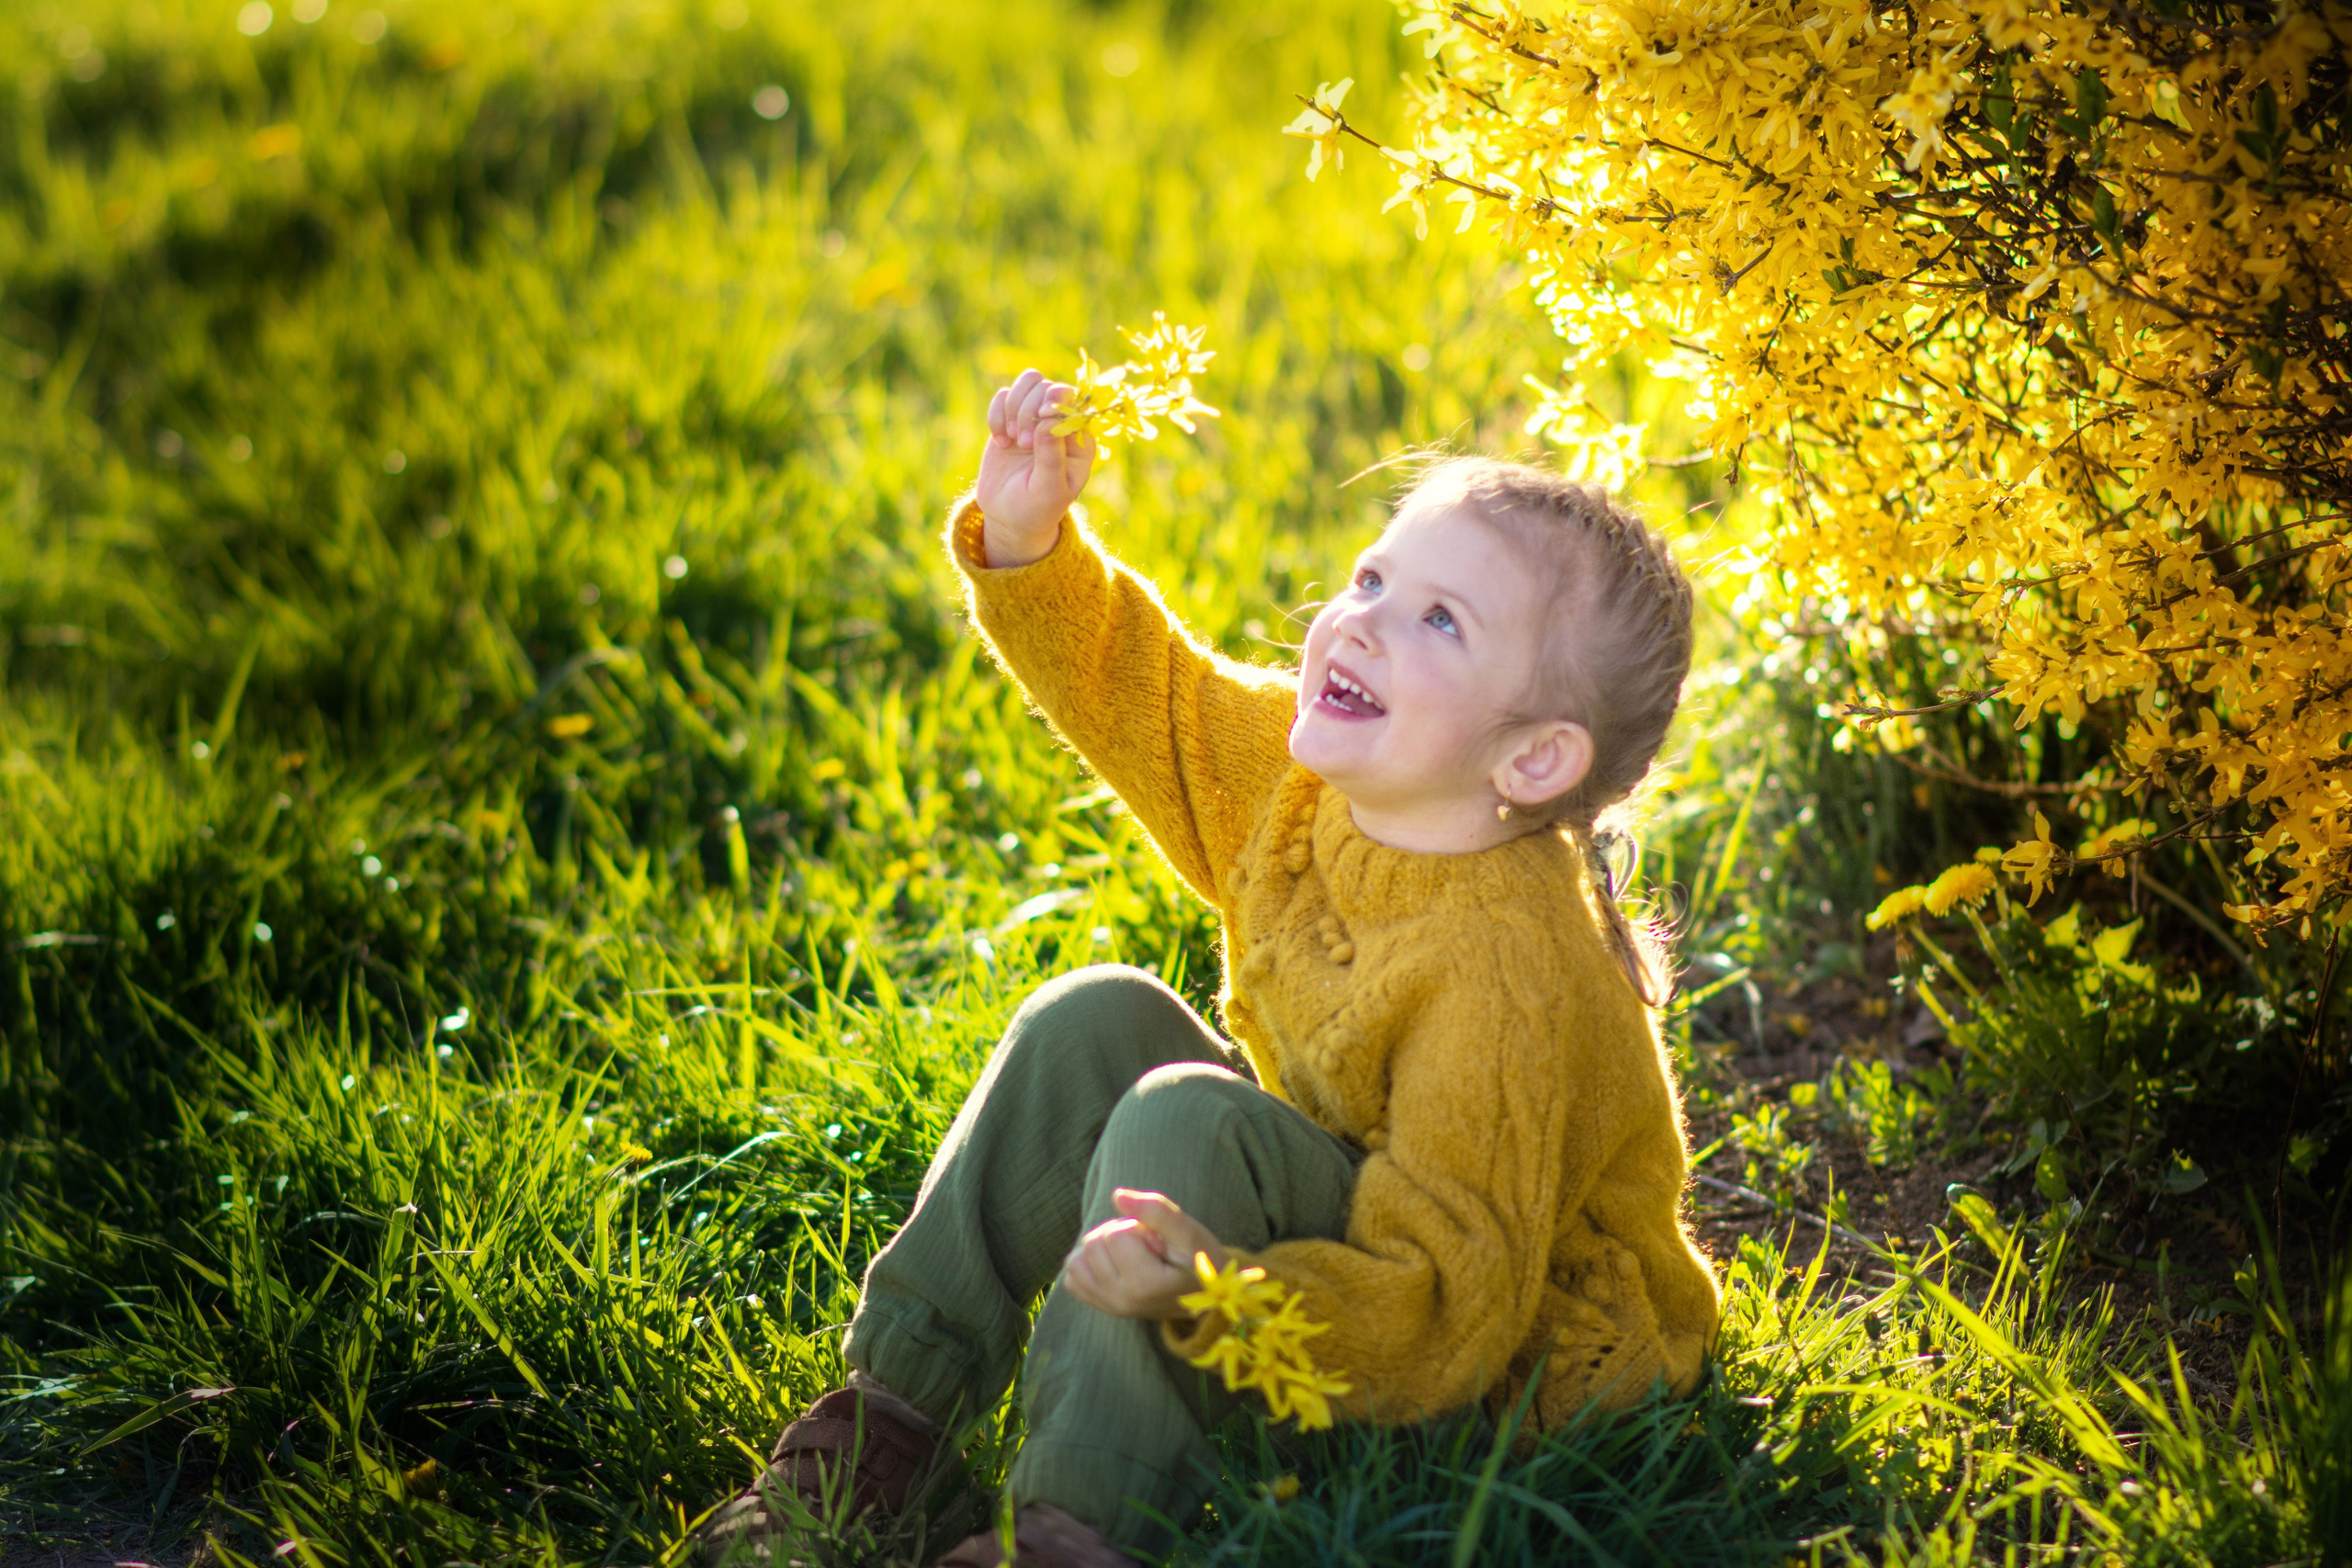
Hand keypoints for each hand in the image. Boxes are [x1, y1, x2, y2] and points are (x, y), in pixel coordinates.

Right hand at [973, 368, 1095, 566]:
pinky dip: (997, 414)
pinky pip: (1004, 394)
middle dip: (1030, 410)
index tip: (1040, 421)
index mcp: (1080, 440)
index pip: (1076, 402)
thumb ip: (1051, 458)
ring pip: (1029, 382)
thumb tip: (1048, 421)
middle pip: (1050, 386)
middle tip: (1024, 443)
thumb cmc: (1037, 508)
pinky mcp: (1011, 417)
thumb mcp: (1048, 491)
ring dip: (1014, 407)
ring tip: (1013, 440)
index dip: (1056, 402)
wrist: (1009, 516)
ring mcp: (1036, 417)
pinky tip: (1000, 441)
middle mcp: (1061, 423)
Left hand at [1057, 1190, 1230, 1320]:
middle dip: (1117, 1234)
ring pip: (1077, 1259)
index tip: (1159, 1243)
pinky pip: (1072, 1276)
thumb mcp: (1188, 1231)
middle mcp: (1121, 1300)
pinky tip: (1114, 1265)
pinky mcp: (1100, 1306)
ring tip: (1131, 1254)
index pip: (1115, 1235)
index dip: (1137, 1228)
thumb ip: (1155, 1210)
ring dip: (1101, 1248)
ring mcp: (1108, 1307)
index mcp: (1144, 1284)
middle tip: (1146, 1247)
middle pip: (1092, 1244)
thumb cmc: (1200, 1259)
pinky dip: (1088, 1264)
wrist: (1206, 1295)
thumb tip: (1116, 1195)